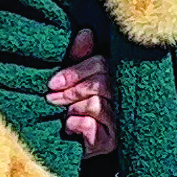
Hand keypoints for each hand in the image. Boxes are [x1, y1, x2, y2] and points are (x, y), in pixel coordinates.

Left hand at [47, 30, 113, 155]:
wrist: (64, 144)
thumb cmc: (71, 106)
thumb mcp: (73, 79)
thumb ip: (79, 56)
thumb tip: (86, 32)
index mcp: (116, 77)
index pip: (102, 64)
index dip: (76, 71)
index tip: (52, 82)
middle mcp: (125, 98)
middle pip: (102, 83)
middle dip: (72, 90)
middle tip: (51, 98)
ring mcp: (121, 121)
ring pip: (97, 104)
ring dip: (73, 108)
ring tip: (64, 113)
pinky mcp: (112, 142)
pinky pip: (91, 126)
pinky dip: (74, 124)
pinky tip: (69, 128)